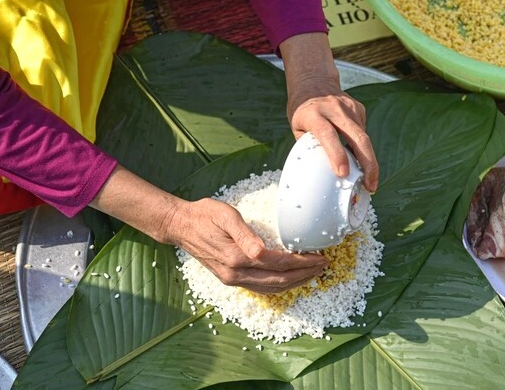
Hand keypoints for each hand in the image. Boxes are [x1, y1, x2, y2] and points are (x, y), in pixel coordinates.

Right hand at [90, 166, 327, 293]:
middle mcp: (235, 274)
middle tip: (324, 266)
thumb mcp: (226, 215)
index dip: (301, 262)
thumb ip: (244, 233)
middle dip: (305, 274)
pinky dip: (280, 286)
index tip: (319, 256)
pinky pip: (261, 288)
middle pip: (279, 280)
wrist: (180, 226)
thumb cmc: (204, 215)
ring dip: (295, 282)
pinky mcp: (231, 279)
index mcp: (236, 257)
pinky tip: (291, 279)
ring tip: (313, 273)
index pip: (278, 263)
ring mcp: (232, 279)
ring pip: (271, 288)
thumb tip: (261, 250)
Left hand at [280, 32, 378, 191]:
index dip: (336, 154)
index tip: (343, 173)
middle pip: (358, 138)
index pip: (328, 135)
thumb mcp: (297, 127)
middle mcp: (335, 110)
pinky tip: (358, 155)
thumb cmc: (302, 109)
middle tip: (371, 184)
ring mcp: (350, 108)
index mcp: (314, 114)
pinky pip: (362, 133)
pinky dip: (362, 148)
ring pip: (365, 138)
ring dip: (369, 161)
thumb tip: (321, 171)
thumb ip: (309, 145)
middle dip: (368, 164)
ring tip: (369, 180)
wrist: (314, 81)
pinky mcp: (359, 109)